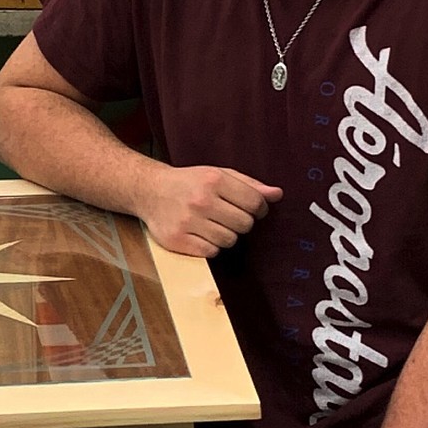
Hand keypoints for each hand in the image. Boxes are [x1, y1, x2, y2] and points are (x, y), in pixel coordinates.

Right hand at [137, 166, 282, 257]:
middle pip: (245, 225)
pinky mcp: (177, 240)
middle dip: (242, 223)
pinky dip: (210, 246)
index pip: (255, 202)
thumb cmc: (190, 182)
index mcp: (214, 180)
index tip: (252, 209)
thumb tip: (277, 194)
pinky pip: (211, 252)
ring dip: (226, 236)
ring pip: (229, 241)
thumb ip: (249, 184)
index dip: (260, 209)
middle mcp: (201, 200)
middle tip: (229, 217)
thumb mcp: (218, 174)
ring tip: (213, 225)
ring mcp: (188, 222)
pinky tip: (201, 234)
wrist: (150, 190)